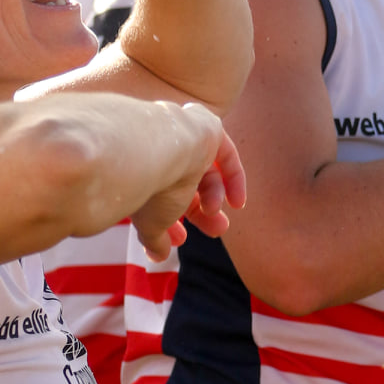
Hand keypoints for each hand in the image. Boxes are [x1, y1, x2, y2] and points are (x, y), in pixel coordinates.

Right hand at [131, 104, 243, 260]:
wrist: (156, 149)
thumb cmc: (149, 187)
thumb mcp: (151, 221)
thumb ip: (155, 238)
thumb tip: (158, 256)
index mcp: (144, 175)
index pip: (160, 199)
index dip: (170, 224)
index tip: (174, 243)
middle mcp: (163, 155)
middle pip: (187, 186)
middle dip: (202, 214)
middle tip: (217, 232)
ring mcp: (185, 139)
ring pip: (206, 173)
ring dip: (214, 199)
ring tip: (215, 212)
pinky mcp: (207, 127)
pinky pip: (226, 155)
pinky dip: (234, 179)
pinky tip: (238, 203)